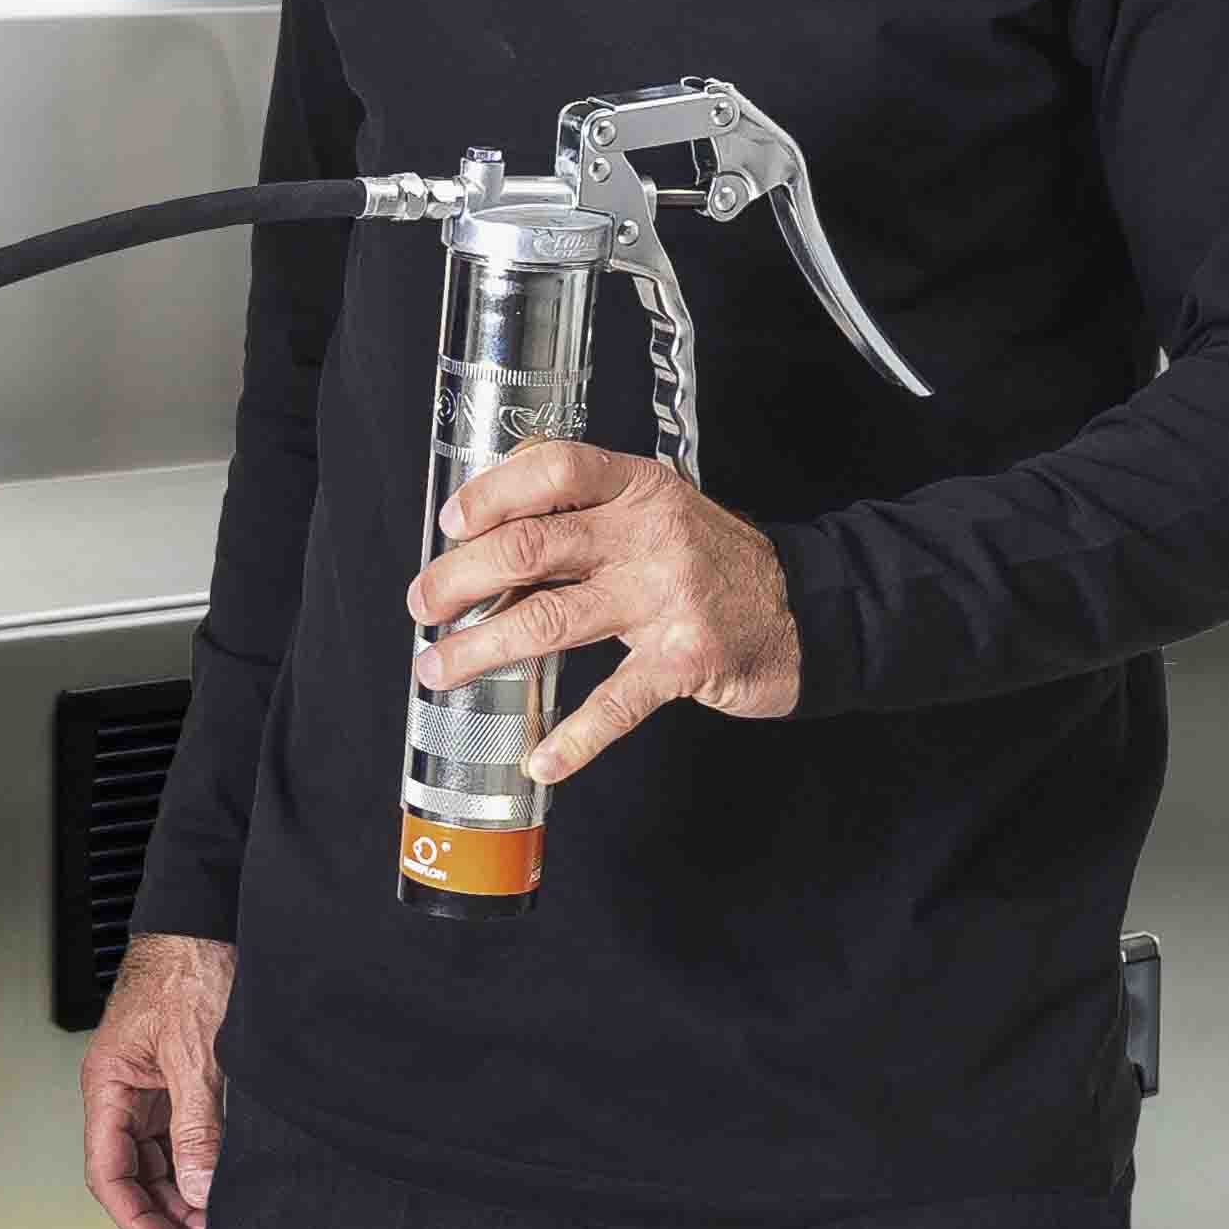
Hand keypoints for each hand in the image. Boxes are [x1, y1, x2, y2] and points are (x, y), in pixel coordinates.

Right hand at [80, 931, 233, 1228]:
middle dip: (162, 1209)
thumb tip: (201, 1190)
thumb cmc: (188, 970)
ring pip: (154, 1158)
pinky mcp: (175, 1079)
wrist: (206, 923)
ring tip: (213, 1215)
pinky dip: (195, 1160)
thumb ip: (198, 1127)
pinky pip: (177, 1134)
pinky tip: (217, 1179)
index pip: (107, 1170)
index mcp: (108, 1085)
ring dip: (180, 1190)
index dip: (134, 1216)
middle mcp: (122, 1091)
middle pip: (129, 1171)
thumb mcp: (196, 1056)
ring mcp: (148, 1087)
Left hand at [406, 440, 797, 785]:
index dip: (492, 494)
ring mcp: (667, 598)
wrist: (804, 609)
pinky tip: (541, 758)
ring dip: (481, 649)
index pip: (554, 469)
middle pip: (531, 547)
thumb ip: (588, 506)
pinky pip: (616, 703)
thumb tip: (492, 519)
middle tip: (424, 604)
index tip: (451, 524)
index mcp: (638, 488)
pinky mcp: (684, 661)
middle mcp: (649, 535)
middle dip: (460, 578)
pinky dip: (574, 738)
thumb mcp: (658, 507)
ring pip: (550, 620)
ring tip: (440, 670)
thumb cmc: (715, 561)